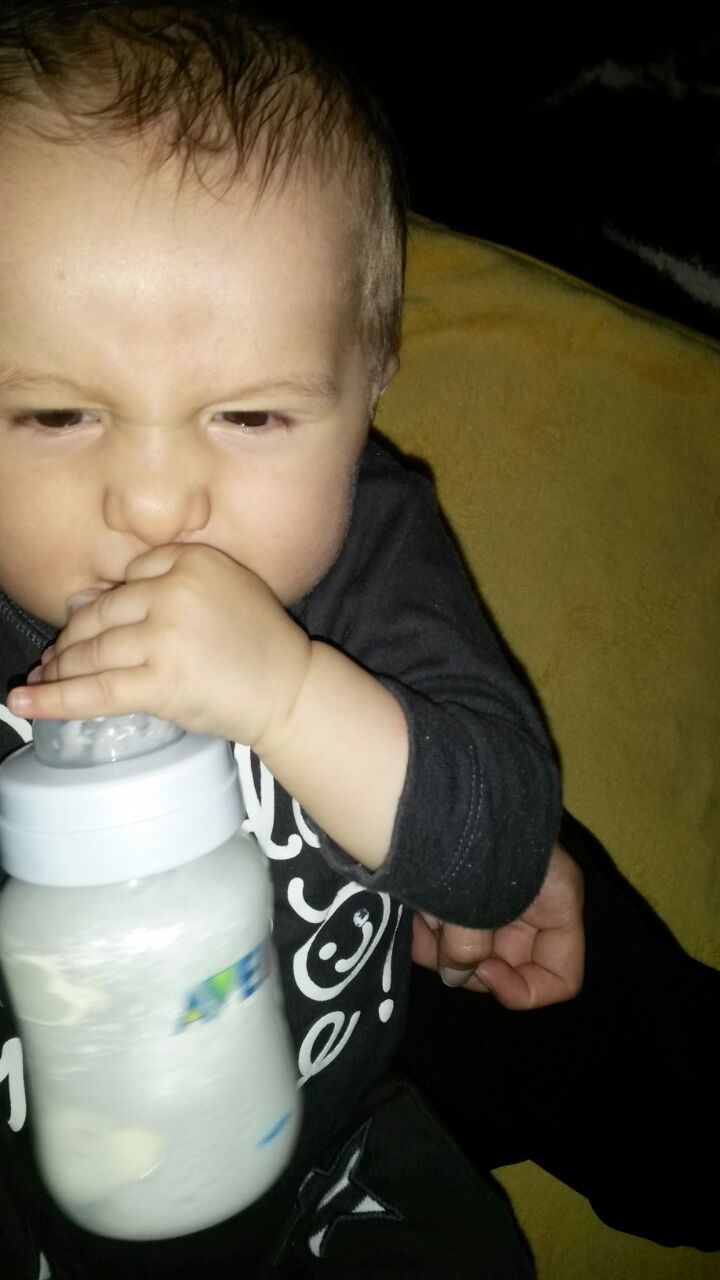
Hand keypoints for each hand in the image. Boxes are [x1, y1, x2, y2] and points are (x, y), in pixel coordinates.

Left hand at [9, 544, 311, 746]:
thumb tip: (86, 601)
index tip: (83, 627)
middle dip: (70, 641)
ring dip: (60, 670)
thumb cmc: (260, 646)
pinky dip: (54, 699)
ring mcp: (167, 635)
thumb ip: (166, 587)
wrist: (291, 689)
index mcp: (193, 560)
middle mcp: (176, 590)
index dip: (99, 607)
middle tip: (53, 660)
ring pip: (92, 652)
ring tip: (42, 681)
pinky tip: (25, 701)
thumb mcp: (222, 590)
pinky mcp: (161, 679)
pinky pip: (96, 691)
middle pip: (100, 614)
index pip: (125, 578)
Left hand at [410, 843, 583, 1008]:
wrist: (429, 785)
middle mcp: (531, 902)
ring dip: (442, 947)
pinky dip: (430, 928)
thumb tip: (454, 974)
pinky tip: (411, 912)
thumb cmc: (473, 841)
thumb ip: (470, 952)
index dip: (525, 989)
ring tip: (420, 920)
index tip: (484, 971)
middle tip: (437, 944)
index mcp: (556, 902)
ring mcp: (496, 892)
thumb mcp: (479, 904)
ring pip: (473, 949)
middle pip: (509, 965)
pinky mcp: (464, 883)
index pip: (562, 976)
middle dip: (469, 965)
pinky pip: (451, 925)